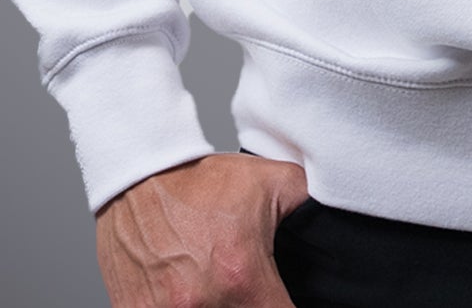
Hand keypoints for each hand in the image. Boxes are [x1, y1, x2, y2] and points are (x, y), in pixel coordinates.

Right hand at [95, 151, 309, 306]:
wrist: (138, 177)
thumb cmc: (200, 183)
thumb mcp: (273, 182)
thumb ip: (310, 207)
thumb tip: (333, 227)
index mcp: (242, 278)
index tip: (284, 300)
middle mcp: (202, 304)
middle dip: (253, 307)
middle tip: (249, 290)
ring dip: (218, 307)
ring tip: (217, 287)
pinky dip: (183, 306)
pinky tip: (188, 292)